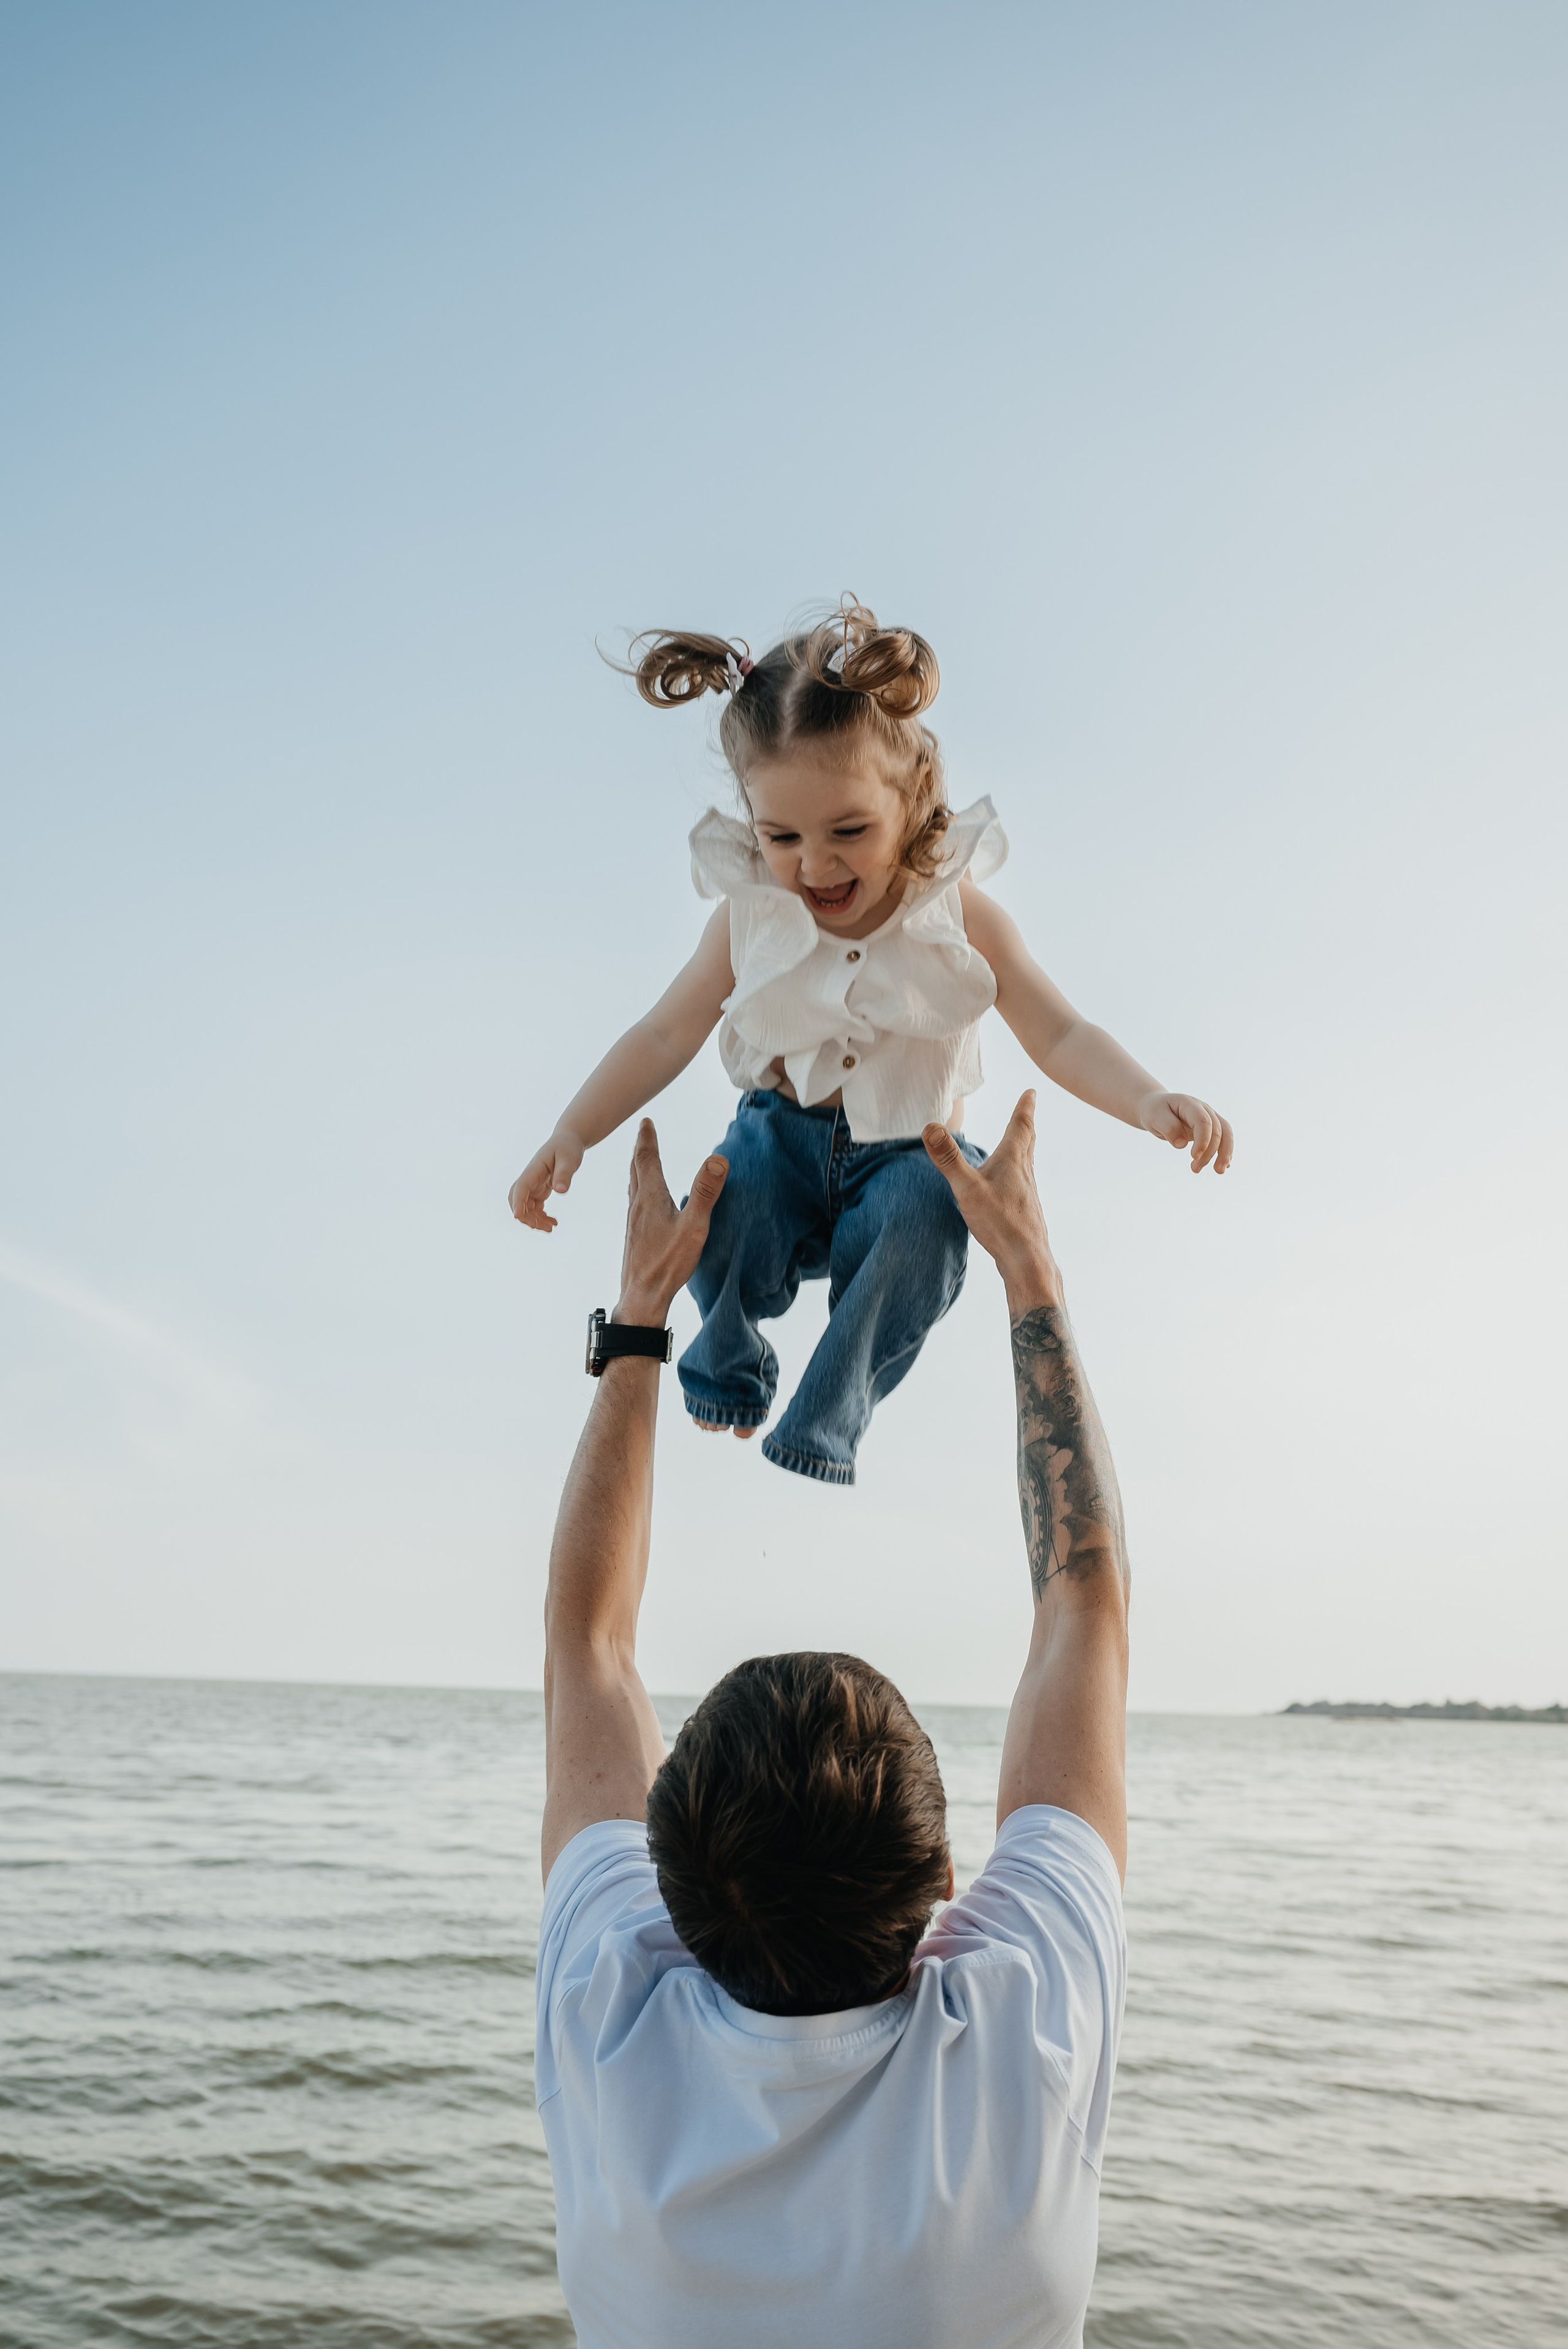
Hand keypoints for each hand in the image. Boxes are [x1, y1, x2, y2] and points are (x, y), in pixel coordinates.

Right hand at [509, 1129, 585, 1230]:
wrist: (568, 1141)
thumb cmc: (568, 1147)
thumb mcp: (569, 1158)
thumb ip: (564, 1174)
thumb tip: (561, 1190)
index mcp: (534, 1169)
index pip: (521, 1186)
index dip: (518, 1201)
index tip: (518, 1215)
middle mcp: (530, 1178)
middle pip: (517, 1199)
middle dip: (525, 1215)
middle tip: (542, 1226)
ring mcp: (533, 1185)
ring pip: (525, 1206)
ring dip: (533, 1219)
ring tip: (550, 1227)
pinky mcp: (539, 1190)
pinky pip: (534, 1207)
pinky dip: (540, 1217)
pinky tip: (553, 1223)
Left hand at [616, 1120, 727, 1325]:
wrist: (641, 1296)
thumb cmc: (667, 1263)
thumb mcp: (693, 1227)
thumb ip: (705, 1192)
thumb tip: (718, 1159)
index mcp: (650, 1198)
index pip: (647, 1159)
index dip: (647, 1138)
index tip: (646, 1121)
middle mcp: (638, 1206)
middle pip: (636, 1169)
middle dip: (641, 1148)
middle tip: (642, 1132)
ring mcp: (634, 1222)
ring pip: (633, 1186)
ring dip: (637, 1168)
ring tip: (639, 1160)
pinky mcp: (635, 1236)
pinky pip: (635, 1202)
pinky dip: (639, 1189)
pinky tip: (642, 1201)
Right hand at [923, 1093, 1061, 1311]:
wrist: (1027, 1259)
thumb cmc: (1000, 1223)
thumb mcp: (967, 1189)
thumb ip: (948, 1159)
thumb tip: (930, 1127)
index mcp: (1011, 1161)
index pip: (1020, 1126)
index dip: (1025, 1107)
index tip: (1031, 1091)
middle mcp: (1023, 1172)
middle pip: (1026, 1140)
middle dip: (1025, 1121)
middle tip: (1029, 1107)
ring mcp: (1025, 1191)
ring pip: (1025, 1161)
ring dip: (1023, 1145)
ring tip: (1019, 1141)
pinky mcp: (1023, 1209)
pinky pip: (1020, 1181)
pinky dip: (1016, 1170)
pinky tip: (1008, 1184)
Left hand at [1138, 1090, 1232, 1173]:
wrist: (1156, 1108)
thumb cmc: (1155, 1112)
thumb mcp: (1155, 1117)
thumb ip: (1168, 1128)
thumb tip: (1182, 1144)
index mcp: (1190, 1104)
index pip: (1203, 1121)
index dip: (1202, 1140)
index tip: (1194, 1157)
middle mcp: (1203, 1109)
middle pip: (1216, 1130)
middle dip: (1209, 1152)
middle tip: (1195, 1169)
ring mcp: (1209, 1118)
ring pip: (1225, 1134)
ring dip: (1224, 1154)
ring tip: (1218, 1171)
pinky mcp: (1209, 1128)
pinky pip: (1224, 1139)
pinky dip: (1225, 1152)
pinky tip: (1223, 1166)